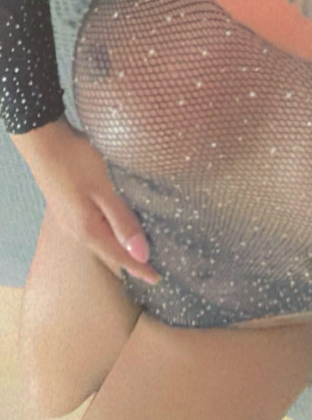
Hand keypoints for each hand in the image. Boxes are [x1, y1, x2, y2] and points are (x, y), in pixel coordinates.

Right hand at [10, 115, 161, 284]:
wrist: (44, 140)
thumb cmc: (77, 162)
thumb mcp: (105, 190)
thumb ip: (122, 221)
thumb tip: (141, 254)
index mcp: (87, 230)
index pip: (119, 257)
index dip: (140, 268)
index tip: (158, 279)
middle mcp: (77, 230)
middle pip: (108, 253)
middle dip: (130, 262)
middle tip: (152, 267)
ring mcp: (71, 218)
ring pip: (101, 240)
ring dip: (120, 247)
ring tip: (139, 249)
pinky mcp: (70, 206)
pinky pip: (95, 227)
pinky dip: (110, 231)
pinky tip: (118, 224)